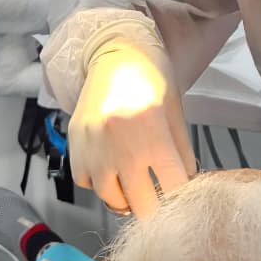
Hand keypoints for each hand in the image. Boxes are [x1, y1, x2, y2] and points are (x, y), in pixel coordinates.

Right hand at [68, 14, 196, 218]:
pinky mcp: (74, 148)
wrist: (114, 55)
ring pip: (112, 200)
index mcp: (152, 134)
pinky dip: (100, 183)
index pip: (172, 187)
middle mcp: (120, 148)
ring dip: (126, 198)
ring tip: (135, 184)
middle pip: (141, 205)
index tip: (182, 197)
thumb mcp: (175, 112)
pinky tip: (111, 168)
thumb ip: (181, 153)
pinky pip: (87, 184)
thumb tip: (185, 187)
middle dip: (155, 205)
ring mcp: (93, 151)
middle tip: (160, 196)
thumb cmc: (152, 79)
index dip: (181, 197)